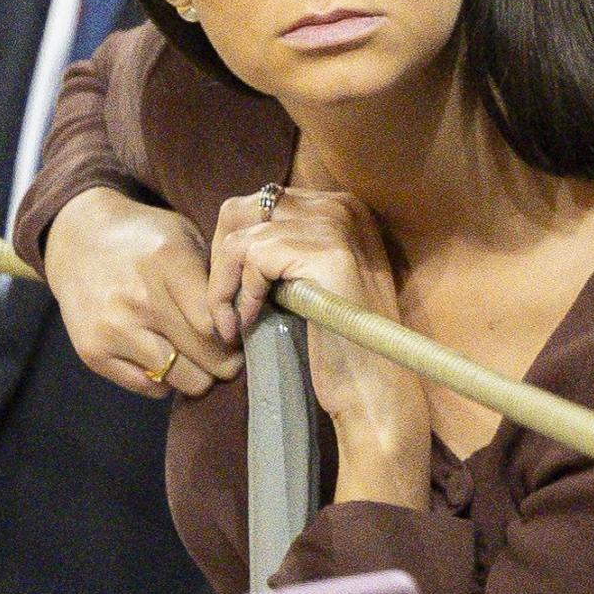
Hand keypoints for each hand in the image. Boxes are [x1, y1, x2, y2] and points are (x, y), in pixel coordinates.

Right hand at [44, 187, 239, 396]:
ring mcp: (113, 330)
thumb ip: (213, 277)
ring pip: (182, 381)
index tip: (242, 334)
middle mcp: (139, 299)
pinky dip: (166, 380)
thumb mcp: (184, 237)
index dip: (237, 335)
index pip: (217, 324)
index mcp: (167, 262)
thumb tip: (245, 322)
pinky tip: (167, 356)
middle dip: (227, 361)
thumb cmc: (144, 237)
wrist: (78, 238)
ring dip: (199, 375)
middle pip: (205, 357)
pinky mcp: (94, 353)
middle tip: (230, 355)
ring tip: (200, 358)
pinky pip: (150, 388)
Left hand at [208, 187, 429, 503]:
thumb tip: (228, 236)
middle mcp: (342, 206)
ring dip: (222, 286)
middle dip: (221, 262)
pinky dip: (238, 293)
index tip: (228, 296)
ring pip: (240, 236)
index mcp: (340, 207)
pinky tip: (248, 324)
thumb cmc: (336, 343)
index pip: (259, 204)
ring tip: (230, 325)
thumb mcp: (309, 280)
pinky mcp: (328, 252)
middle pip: (243, 210)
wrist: (372, 389)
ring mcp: (338, 225)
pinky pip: (253, 257)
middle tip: (221, 310)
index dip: (232, 251)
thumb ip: (283, 248)